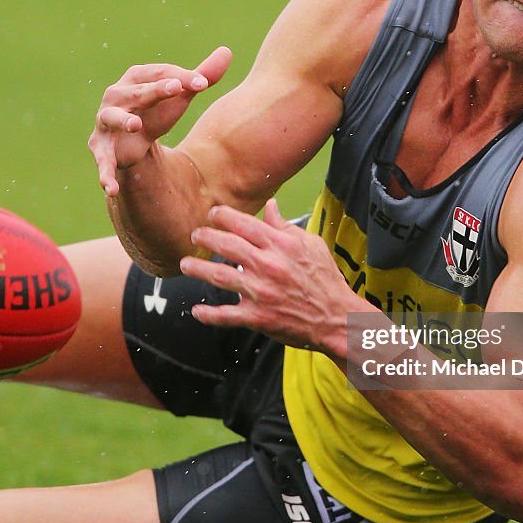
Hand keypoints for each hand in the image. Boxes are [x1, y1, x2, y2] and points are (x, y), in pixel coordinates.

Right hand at [89, 47, 231, 195]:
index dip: (180, 77)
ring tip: (137, 126)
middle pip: (137, 92)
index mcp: (136, 78)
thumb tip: (227, 52)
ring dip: (122, 121)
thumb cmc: (156, 110)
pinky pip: (103, 161)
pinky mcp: (102, 149)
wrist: (133, 140)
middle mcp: (116, 96)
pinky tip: (111, 188)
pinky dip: (105, 174)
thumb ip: (202, 76)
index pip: (159, 73)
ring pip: (112, 118)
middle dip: (154, 91)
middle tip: (177, 89)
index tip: (202, 84)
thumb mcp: (180, 95)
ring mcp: (106, 122)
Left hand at [179, 199, 359, 357]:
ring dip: (197, 269)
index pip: (243, 223)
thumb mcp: (310, 245)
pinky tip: (197, 310)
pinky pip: (226, 315)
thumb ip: (285, 226)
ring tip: (185, 264)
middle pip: (226, 245)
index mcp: (280, 245)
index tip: (212, 214)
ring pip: (219, 276)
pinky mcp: (258, 317)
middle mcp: (267, 265)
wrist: (336, 317)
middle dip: (205, 238)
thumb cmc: (325, 279)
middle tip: (194, 236)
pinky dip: (209, 314)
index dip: (222, 216)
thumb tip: (270, 205)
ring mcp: (260, 292)